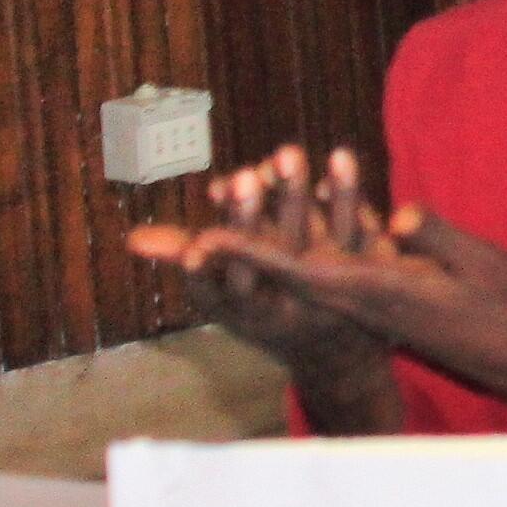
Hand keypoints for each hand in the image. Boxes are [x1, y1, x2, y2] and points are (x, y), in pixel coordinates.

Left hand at [129, 148, 506, 421]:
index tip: (206, 239)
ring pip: (306, 268)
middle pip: (289, 270)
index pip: (305, 271)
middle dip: (240, 245)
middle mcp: (366, 301)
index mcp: (382, 294)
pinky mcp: (385, 299)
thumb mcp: (478, 267)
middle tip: (183, 231)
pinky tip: (292, 222)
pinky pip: (331, 270)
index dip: (254, 254)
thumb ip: (434, 238)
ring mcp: (374, 302)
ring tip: (229, 211)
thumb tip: (396, 213)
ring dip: (265, 241)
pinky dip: (301, 247)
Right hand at [131, 148, 401, 423]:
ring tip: (297, 151)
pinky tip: (338, 165)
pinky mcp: (373, 275)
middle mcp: (295, 303)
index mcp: (252, 312)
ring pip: (329, 240)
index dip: (216, 269)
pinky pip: (365, 235)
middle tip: (247, 173)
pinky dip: (353, 202)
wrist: (339, 355)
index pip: (231, 289)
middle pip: (275, 259)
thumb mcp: (226, 296)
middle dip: (260, 216)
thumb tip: (133, 239)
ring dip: (318, 196)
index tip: (199, 243)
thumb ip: (190, 259)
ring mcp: (337, 291)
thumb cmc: (268, 308)